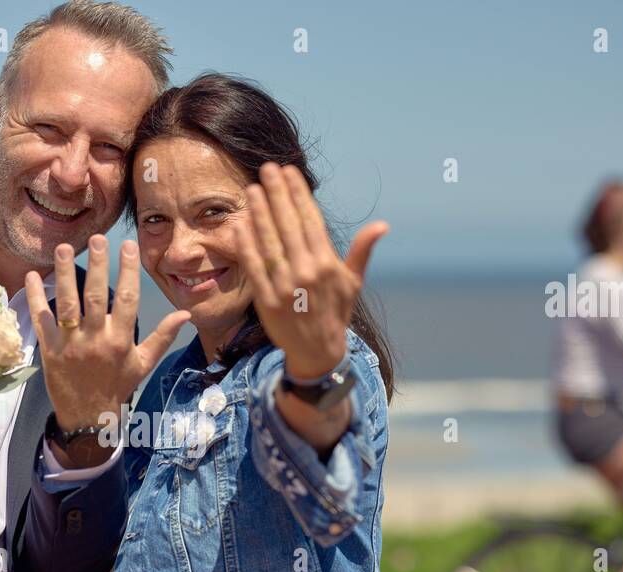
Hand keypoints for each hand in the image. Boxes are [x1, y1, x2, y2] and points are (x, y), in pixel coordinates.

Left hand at [25, 236, 191, 436]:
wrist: (88, 417)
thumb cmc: (118, 386)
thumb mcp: (143, 364)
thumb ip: (162, 336)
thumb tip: (186, 314)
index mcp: (120, 341)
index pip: (128, 300)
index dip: (128, 271)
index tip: (128, 245)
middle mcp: (95, 340)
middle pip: (96, 297)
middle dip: (98, 266)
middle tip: (96, 238)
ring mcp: (70, 344)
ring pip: (67, 304)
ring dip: (65, 274)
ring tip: (64, 247)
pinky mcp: (49, 349)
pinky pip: (41, 319)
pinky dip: (36, 298)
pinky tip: (33, 275)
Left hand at [234, 163, 387, 378]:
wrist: (318, 352)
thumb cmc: (336, 312)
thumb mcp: (353, 282)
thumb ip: (362, 251)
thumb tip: (382, 225)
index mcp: (327, 264)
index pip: (310, 220)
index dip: (298, 194)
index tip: (288, 172)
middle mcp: (307, 272)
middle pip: (288, 225)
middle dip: (277, 194)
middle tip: (267, 169)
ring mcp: (285, 287)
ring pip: (270, 242)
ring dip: (259, 213)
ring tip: (252, 189)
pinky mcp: (267, 302)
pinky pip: (254, 268)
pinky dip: (247, 246)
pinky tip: (240, 224)